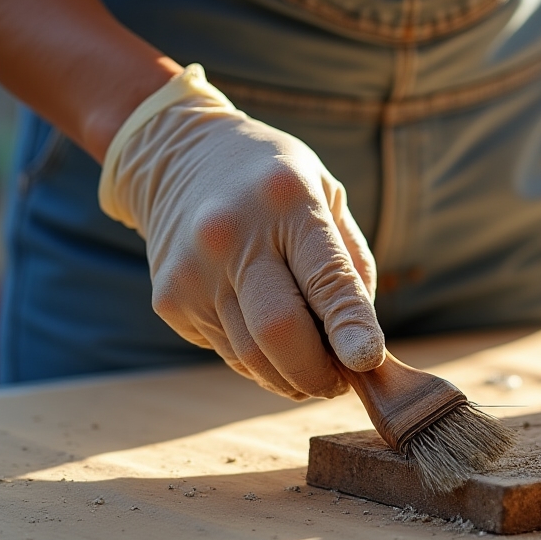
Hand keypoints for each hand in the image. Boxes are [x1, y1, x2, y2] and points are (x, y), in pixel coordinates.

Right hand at [100, 66, 384, 398]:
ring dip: (292, 378)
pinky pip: (228, 351)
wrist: (177, 156)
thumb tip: (361, 342)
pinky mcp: (170, 299)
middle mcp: (231, 234)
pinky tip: (271, 343)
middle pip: (279, 329)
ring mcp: (193, 270)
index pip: (324, 276)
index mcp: (286, 198)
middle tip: (341, 383)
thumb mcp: (326, 192)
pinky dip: (260, 362)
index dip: (351, 326)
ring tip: (314, 372)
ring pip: (252, 355)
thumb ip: (350, 262)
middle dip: (318, 372)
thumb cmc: (273, 180)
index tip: (369, 362)